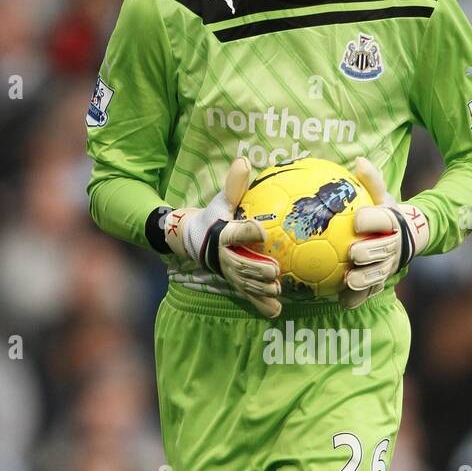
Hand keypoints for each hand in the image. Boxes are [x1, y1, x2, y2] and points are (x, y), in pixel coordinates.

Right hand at [157, 158, 281, 317]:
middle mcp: (226, 257)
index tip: (260, 230)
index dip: (247, 232)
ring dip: (261, 289)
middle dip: (257, 268)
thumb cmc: (215, 217)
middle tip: (274, 269)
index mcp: (223, 234)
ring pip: (246, 283)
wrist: (195, 239)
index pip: (235, 233)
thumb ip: (234, 185)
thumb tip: (243, 160)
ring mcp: (231, 273)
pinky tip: (276, 311)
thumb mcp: (221, 200)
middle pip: (242, 264)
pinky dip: (261, 305)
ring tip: (277, 289)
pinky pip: (248, 296)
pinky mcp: (236, 284)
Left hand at [341, 157, 429, 308]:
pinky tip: (342, 301)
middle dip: (369, 252)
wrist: (406, 235)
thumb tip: (359, 160)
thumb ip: (370, 181)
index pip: (383, 219)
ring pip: (379, 274)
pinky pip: (371, 292)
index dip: (371, 220)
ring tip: (349, 281)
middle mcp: (392, 245)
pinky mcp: (382, 280)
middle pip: (382, 249)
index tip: (357, 220)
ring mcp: (388, 265)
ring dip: (365, 279)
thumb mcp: (381, 195)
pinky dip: (358, 298)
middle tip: (353, 253)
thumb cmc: (385, 212)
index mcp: (391, 222)